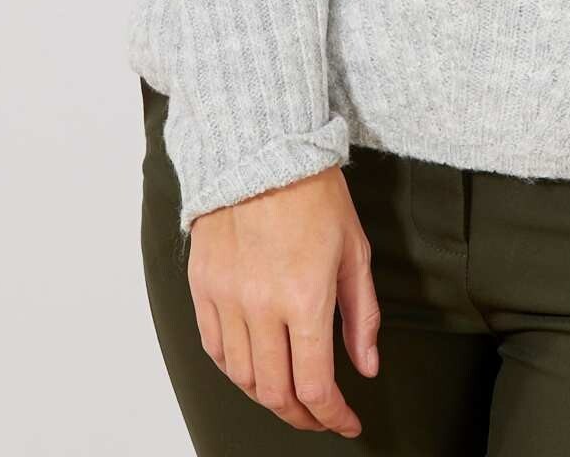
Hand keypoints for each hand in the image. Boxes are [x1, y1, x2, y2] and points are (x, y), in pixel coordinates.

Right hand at [185, 164, 379, 436]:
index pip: (315, 384)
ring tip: (289, 394)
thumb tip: (366, 365)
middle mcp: (260, 305)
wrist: (264, 147)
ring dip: (267, 396)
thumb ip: (361, 315)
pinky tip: (254, 367)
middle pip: (274, 392)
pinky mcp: (203, 286)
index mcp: (304, 297)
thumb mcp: (355, 250)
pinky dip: (235, 369)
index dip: (333, 415)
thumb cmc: (314, 192)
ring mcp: (226, 297)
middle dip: (301, 415)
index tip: (346, 421)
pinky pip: (214, 348)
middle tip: (319, 415)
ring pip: (241, 377)